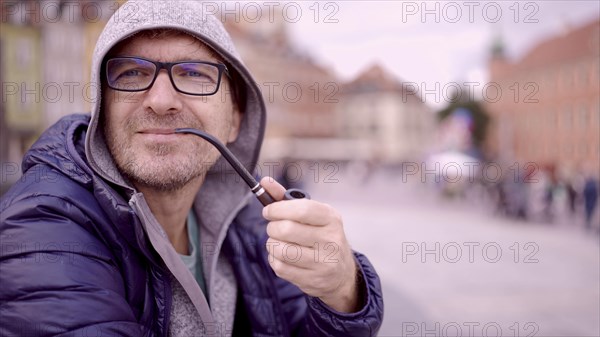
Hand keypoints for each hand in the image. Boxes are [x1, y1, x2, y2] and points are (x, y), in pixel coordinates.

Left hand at [261, 177, 359, 312]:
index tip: (268, 211)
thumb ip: (286, 198)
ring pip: (281, 250)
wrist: (341, 273)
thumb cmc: (321, 236)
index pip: (302, 210)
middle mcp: (331, 240)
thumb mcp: (312, 215)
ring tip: (278, 242)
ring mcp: (323, 262)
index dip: (278, 209)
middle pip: (287, 230)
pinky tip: (282, 257)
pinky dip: (274, 260)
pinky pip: (280, 267)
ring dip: (272, 244)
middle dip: (272, 227)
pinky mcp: (313, 280)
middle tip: (273, 228)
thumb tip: (264, 181)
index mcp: (331, 219)